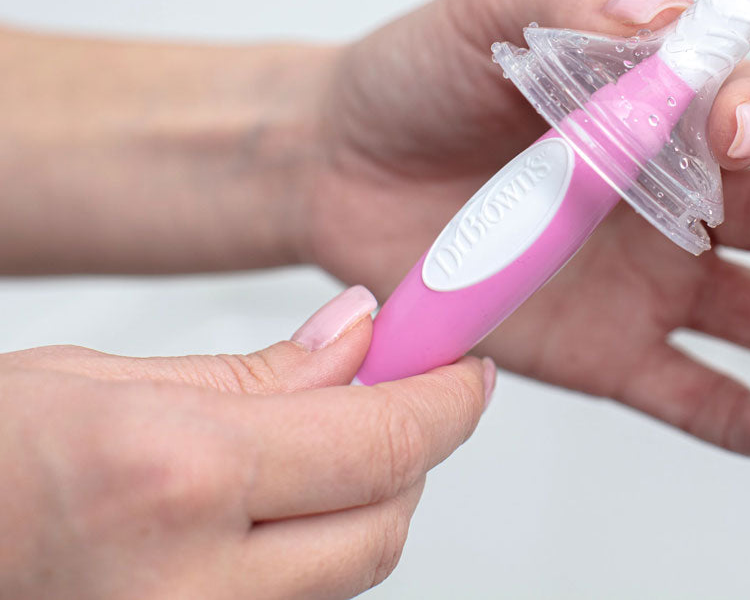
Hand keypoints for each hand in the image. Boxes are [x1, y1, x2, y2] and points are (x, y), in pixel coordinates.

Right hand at [0, 287, 492, 598]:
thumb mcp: (118, 379)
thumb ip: (261, 371)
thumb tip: (362, 338)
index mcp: (179, 476)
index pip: (380, 443)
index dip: (447, 400)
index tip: (467, 369)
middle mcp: (192, 587)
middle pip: (385, 523)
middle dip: (410, 450)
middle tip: (396, 391)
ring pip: (350, 572)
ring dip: (364, 500)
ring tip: (321, 441)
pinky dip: (315, 548)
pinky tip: (278, 505)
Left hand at [310, 0, 749, 455]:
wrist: (337, 163)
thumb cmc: (416, 77)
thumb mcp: (488, 10)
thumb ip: (570, 1)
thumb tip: (661, 16)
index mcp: (647, 107)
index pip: (737, 106)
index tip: (731, 129)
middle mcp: (660, 193)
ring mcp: (637, 277)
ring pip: (749, 307)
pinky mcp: (601, 347)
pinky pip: (683, 385)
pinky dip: (735, 409)